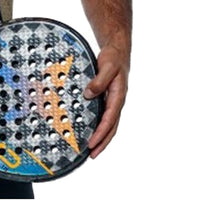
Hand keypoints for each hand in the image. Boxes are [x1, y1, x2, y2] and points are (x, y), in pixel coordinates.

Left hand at [84, 44, 128, 158]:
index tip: (92, 143)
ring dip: (101, 137)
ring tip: (90, 149)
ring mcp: (112, 101)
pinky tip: (89, 129)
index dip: (101, 133)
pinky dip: (98, 125)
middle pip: (111, 127)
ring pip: (108, 124)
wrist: (116, 51)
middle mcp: (116, 102)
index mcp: (118, 96)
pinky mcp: (106, 98)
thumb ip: (99, 80)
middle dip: (102, 142)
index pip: (109, 120)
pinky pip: (103, 115)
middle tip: (92, 155)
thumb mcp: (107, 67)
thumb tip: (88, 94)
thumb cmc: (113, 58)